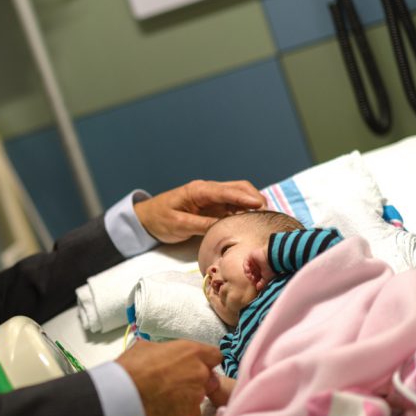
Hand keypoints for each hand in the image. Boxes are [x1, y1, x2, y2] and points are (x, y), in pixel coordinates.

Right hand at [116, 339, 221, 415]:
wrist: (124, 391)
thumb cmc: (133, 366)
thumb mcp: (148, 347)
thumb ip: (165, 350)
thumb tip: (161, 353)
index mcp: (192, 351)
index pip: (215, 355)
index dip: (206, 361)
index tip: (197, 364)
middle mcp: (200, 373)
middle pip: (209, 378)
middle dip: (197, 380)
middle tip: (177, 382)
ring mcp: (196, 395)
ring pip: (199, 396)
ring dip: (187, 396)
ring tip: (167, 395)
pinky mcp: (189, 414)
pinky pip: (189, 412)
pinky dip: (180, 411)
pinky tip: (165, 406)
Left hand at [134, 180, 265, 243]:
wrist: (147, 218)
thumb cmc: (160, 219)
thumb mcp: (178, 224)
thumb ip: (201, 224)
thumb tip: (223, 226)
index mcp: (198, 191)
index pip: (226, 191)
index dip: (244, 198)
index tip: (260, 205)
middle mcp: (208, 191)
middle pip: (238, 188)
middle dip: (254, 198)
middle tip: (268, 214)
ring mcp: (212, 198)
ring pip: (238, 196)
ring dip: (252, 204)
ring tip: (265, 218)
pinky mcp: (213, 207)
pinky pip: (233, 206)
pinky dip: (245, 211)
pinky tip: (252, 221)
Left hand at [243, 245, 274, 291]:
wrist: (272, 258)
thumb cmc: (271, 268)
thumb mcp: (267, 278)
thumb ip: (261, 283)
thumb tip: (257, 288)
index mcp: (262, 270)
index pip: (256, 276)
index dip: (254, 281)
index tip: (255, 285)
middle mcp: (258, 265)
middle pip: (251, 273)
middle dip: (250, 278)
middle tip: (252, 280)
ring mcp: (254, 261)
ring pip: (247, 268)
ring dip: (247, 273)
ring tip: (250, 276)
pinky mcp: (251, 256)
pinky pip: (245, 262)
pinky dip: (245, 267)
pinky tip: (248, 271)